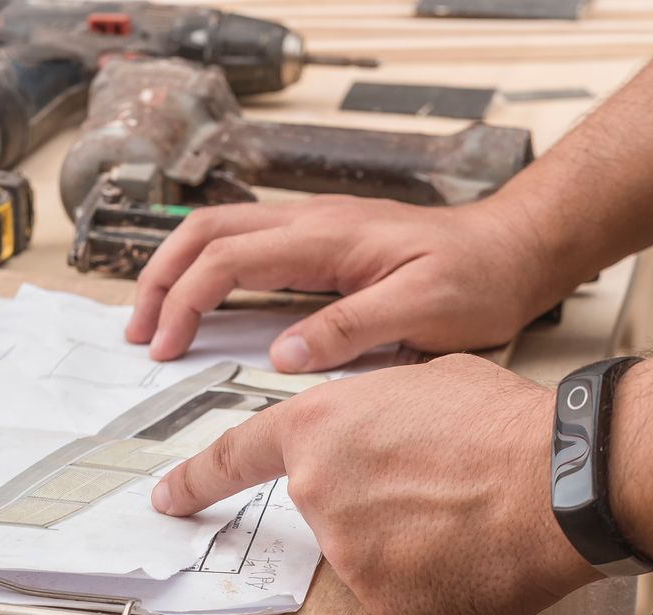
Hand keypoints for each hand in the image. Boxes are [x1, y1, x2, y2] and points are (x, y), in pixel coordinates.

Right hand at [124, 196, 571, 373]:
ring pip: (222, 233)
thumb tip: (284, 354)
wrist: (513, 250)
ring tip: (156, 317)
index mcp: (326, 237)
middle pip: (206, 234)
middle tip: (139, 332)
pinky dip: (213, 270)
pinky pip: (250, 246)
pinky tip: (208, 303)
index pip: (227, 259)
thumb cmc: (477, 278)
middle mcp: (312, 223)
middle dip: (161, 280)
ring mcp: (316, 228)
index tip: (166, 347)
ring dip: (180, 271)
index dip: (186, 302)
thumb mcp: (423, 311)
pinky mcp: (326, 243)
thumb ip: (353, 329)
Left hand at [150, 354, 599, 614]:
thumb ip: (377, 409)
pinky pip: (402, 599)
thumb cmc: (504, 424)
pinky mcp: (384, 606)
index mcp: (320, 428)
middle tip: (437, 496)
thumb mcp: (427, 382)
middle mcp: (319, 494)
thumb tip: (379, 429)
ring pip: (368, 558)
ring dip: (410, 547)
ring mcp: (347, 556)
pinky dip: (436, 586)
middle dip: (374, 510)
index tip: (167, 498)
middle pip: (327, 515)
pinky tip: (475, 559)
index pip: (235, 457)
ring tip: (470, 520)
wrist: (558, 484)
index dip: (197, 480)